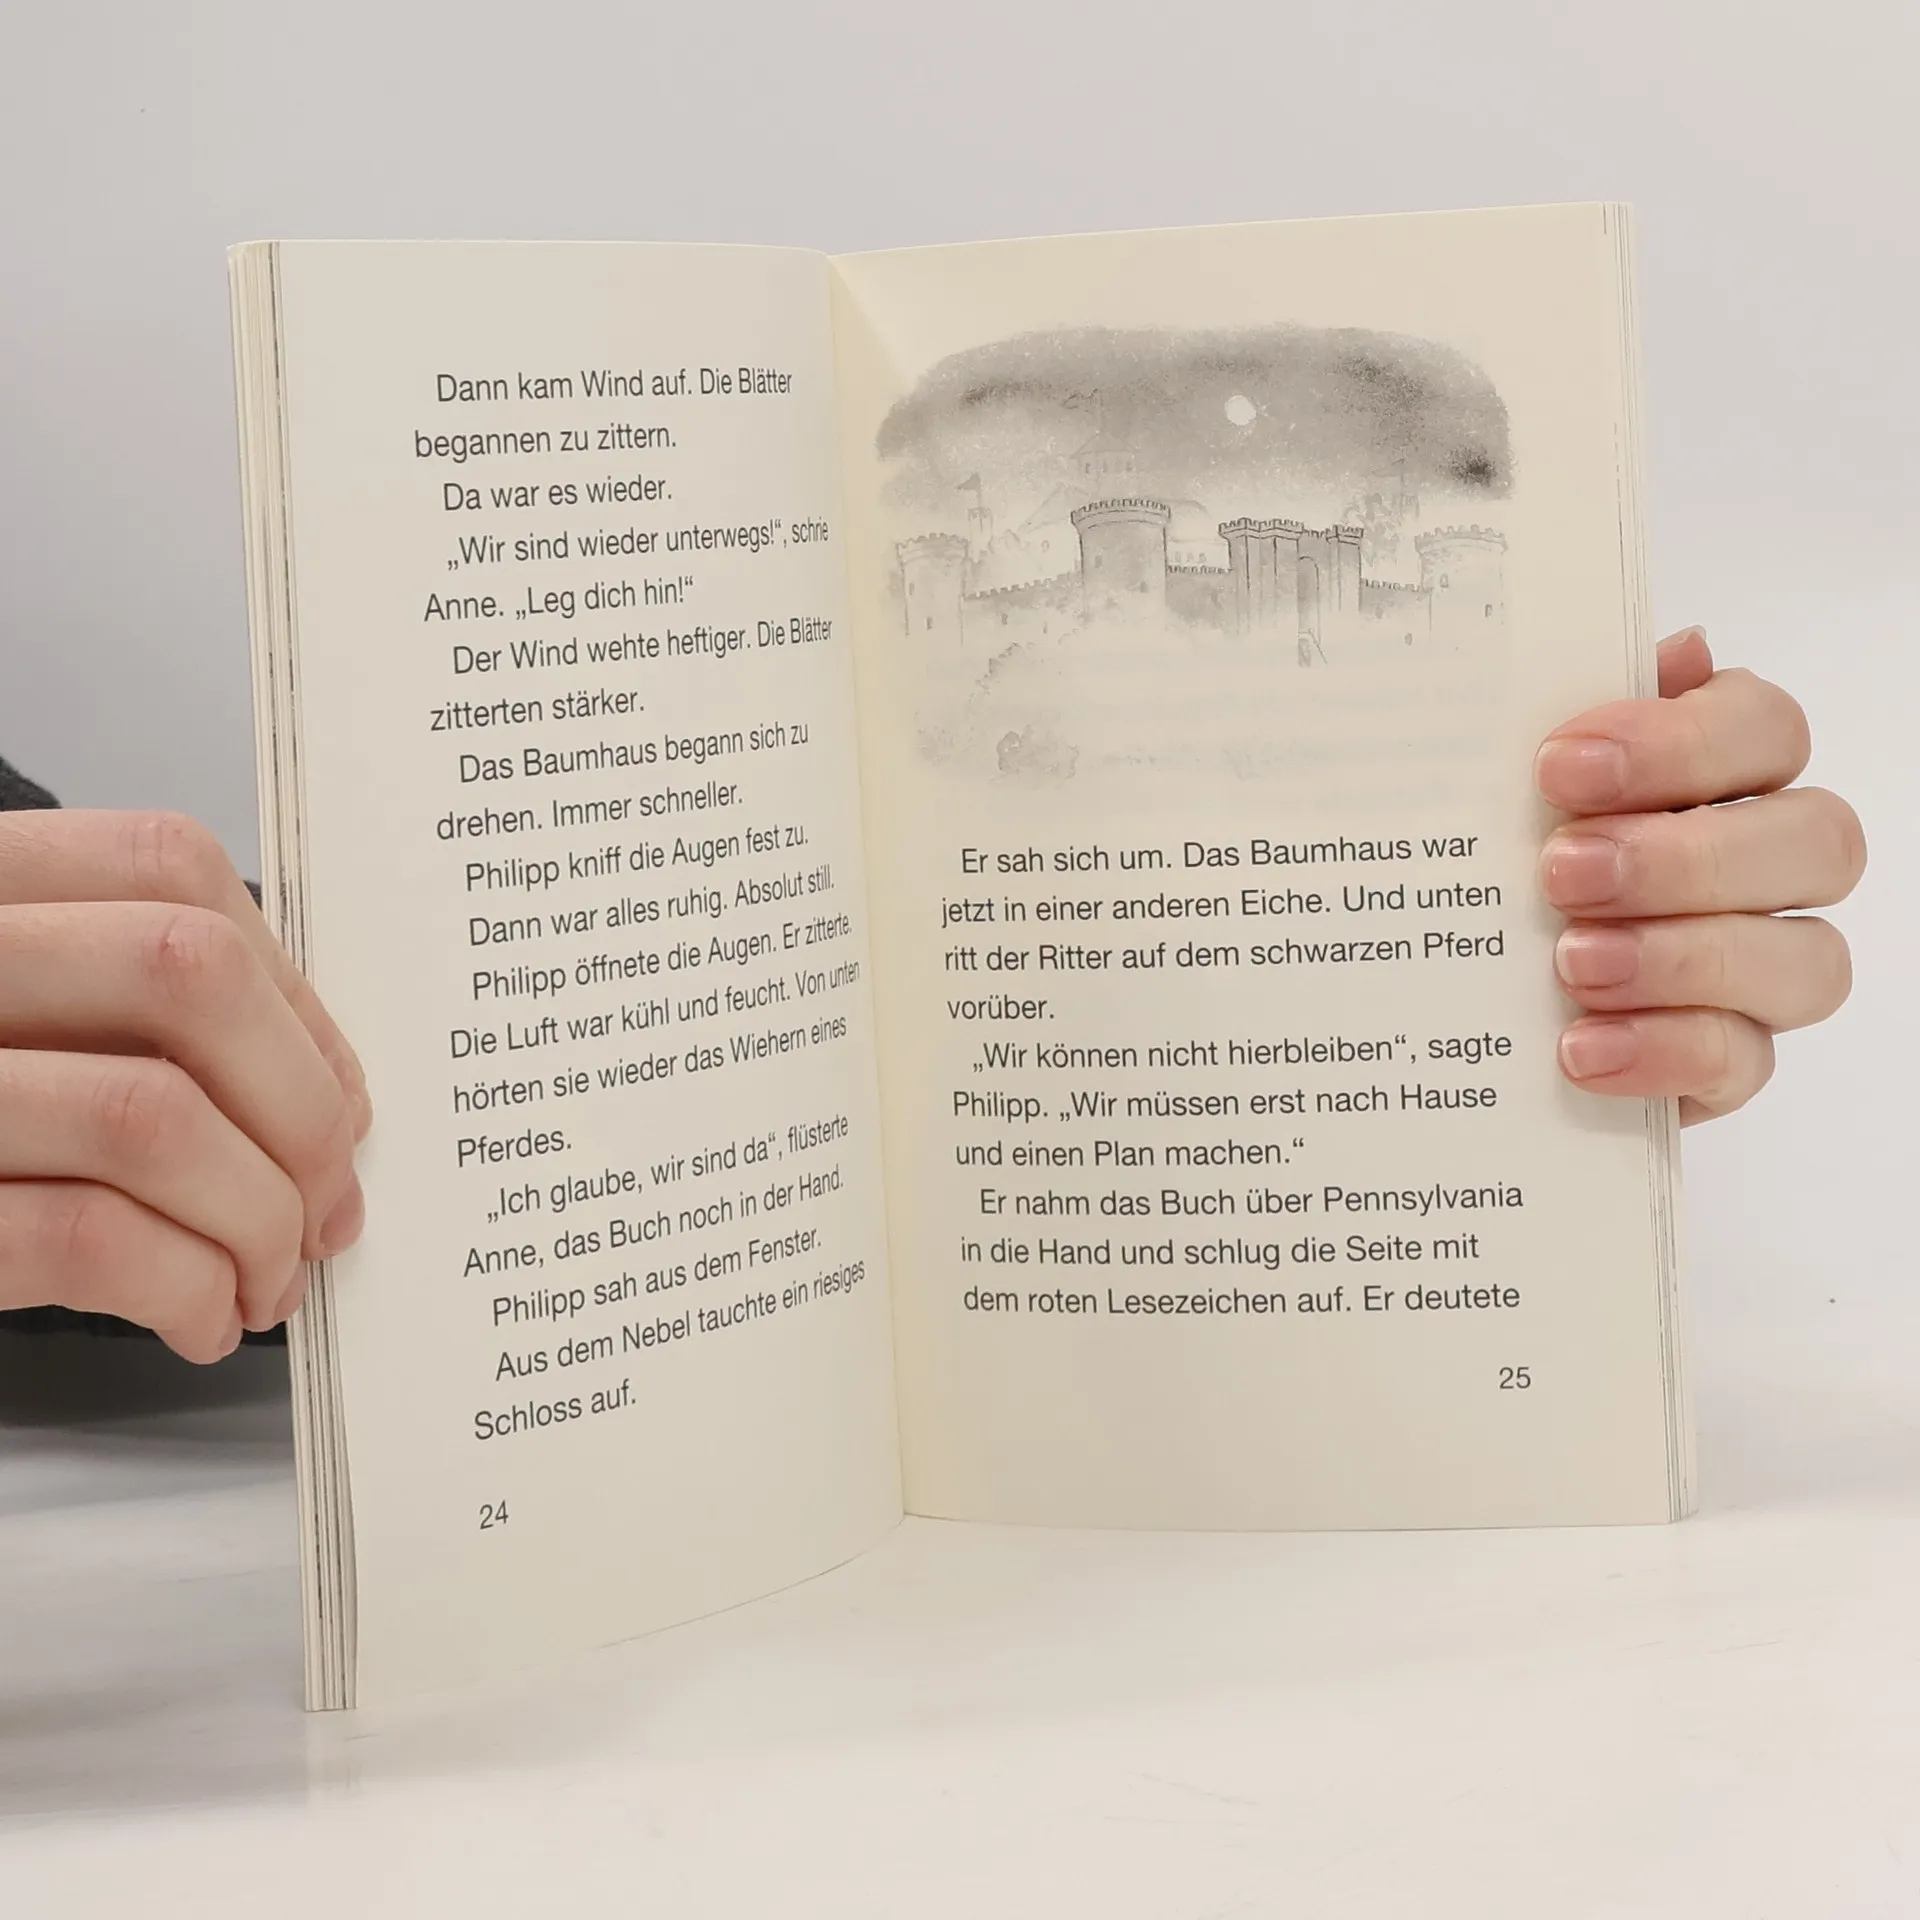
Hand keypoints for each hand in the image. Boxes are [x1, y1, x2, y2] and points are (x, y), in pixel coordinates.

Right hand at [0, 811, 370, 1360]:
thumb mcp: (27, 1018)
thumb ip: (134, 1013)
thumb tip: (329, 1104)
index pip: (170, 869)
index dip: (291, 992)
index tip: (338, 1097)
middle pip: (187, 974)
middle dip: (300, 1108)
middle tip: (328, 1204)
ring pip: (152, 1116)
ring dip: (257, 1217)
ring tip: (271, 1276)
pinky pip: (86, 1237)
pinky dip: (185, 1287)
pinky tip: (200, 1318)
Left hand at [1535, 629, 1864, 1123]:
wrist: (1440, 990)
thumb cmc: (1487, 855)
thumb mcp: (1492, 779)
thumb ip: (1562, 705)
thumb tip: (1681, 649)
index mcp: (1721, 771)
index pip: (1764, 729)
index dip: (1680, 742)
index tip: (1559, 764)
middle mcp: (1764, 864)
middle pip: (1814, 842)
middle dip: (1686, 857)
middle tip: (1562, 870)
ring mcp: (1760, 969)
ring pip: (1806, 959)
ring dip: (1685, 958)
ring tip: (1572, 963)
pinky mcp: (1727, 1062)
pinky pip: (1744, 1062)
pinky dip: (1664, 1050)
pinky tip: (1580, 1047)